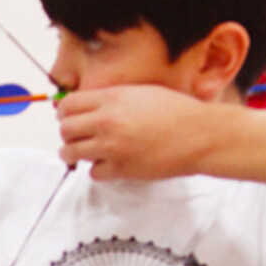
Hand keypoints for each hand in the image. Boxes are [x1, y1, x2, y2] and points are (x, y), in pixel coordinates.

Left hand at [56, 85, 220, 179]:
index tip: (69, 117)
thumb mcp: (140, 92)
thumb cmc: (177, 111)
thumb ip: (110, 99)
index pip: (67, 106)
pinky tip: (110, 163)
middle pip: (65, 130)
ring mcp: (112, 147)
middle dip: (68, 134)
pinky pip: (93, 172)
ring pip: (71, 153)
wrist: (200, 135)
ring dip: (76, 153)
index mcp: (111, 99)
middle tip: (77, 136)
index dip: (65, 113)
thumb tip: (88, 106)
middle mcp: (107, 122)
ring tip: (87, 151)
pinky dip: (98, 169)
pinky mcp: (121, 169)